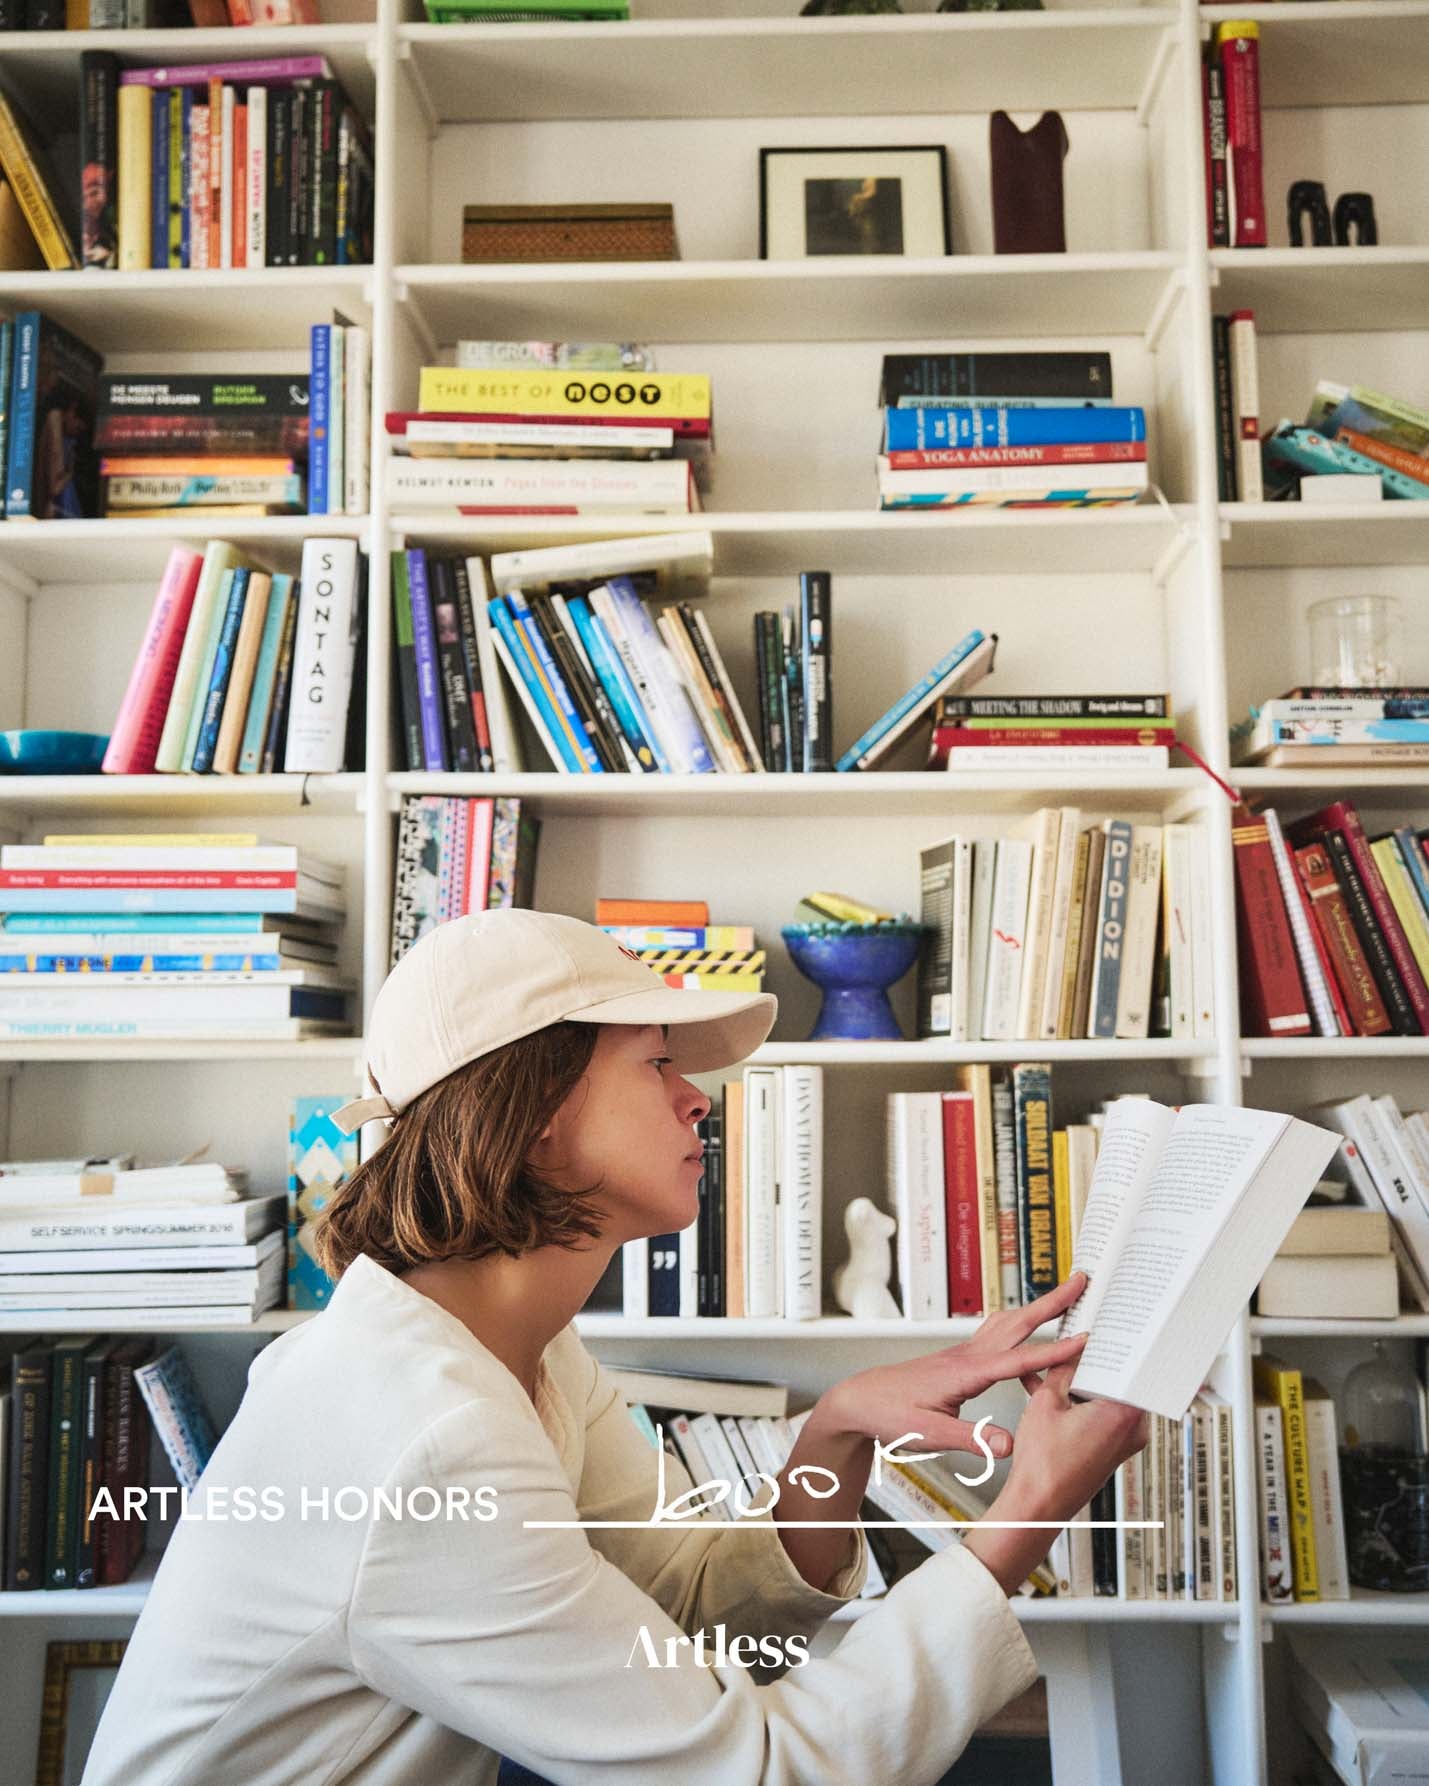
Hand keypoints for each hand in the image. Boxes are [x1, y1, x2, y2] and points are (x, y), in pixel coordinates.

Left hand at [817, 1274, 1091, 1460]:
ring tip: (1066, 1295)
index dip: (1053, 1352)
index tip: (1084, 1340)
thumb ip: (973, 1440)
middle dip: (1052, 1303)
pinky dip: (1021, 1325)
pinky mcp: (961, 1358)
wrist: (860, 1400)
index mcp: (965, 1373)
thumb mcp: (930, 1434)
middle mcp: (967, 1355)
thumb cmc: (890, 1415)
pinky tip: (1030, 1330)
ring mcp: (964, 1353)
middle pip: (1017, 1323)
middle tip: (1082, 1282)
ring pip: (1007, 1323)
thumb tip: (1012, 1445)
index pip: (1017, 1360)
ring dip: (1038, 1308)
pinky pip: (998, 1335)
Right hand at [962, 1361, 1148, 1597]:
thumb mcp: (1047, 1401)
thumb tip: (1072, 1348)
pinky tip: (1056, 1392)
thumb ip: (1063, 1368)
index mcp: (1125, 1413)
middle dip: (1097, 1360)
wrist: (1037, 1505)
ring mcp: (1126, 1441)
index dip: (1117, 1341)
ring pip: (1110, 1395)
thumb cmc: (1044, 1465)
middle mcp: (1134, 1429)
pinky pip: (1103, 1414)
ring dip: (1085, 1381)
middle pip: (1122, 1379)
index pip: (1132, 1363)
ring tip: (1059, 1369)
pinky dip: (1083, 1402)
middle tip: (1082, 1341)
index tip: (1110, 1327)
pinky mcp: (1114, 1449)